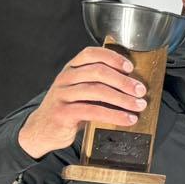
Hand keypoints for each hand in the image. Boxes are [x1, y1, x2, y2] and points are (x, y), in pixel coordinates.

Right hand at [18, 47, 147, 158]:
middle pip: (98, 72)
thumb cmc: (69, 108)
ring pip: (96, 91)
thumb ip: (99, 83)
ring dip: (122, 98)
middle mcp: (65, 78)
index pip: (91, 53)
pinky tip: (127, 119)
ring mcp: (62, 95)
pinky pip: (92, 111)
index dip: (112, 57)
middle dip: (123, 81)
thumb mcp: (81, 91)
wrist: (43, 129)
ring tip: (139, 105)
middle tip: (141, 91)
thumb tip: (134, 84)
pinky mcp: (62, 112)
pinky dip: (114, 115)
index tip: (130, 67)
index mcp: (71, 68)